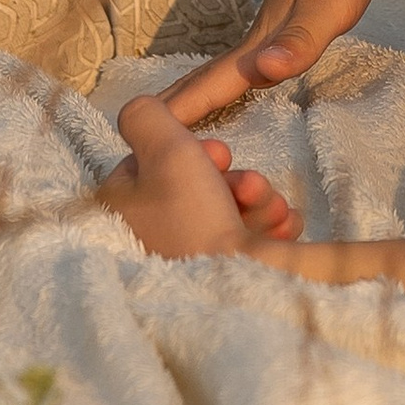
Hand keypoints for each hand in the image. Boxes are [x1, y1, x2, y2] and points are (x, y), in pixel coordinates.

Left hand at [100, 94, 301, 257]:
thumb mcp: (165, 149)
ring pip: (226, 210)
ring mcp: (181, 259)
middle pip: (198, 186)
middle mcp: (146, 233)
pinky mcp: (214, 277)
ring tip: (274, 212)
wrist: (230, 293)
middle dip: (236, 180)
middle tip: (249, 187)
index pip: (157, 161)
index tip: (219, 155)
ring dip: (259, 201)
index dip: (195, 152)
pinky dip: (267, 229)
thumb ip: (145, 116)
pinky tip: (283, 228)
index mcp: (121, 206)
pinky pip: (243, 239)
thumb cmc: (193, 217)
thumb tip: (139, 111)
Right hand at [161, 0, 389, 125]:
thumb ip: (297, 42)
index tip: (144, 134)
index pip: (214, 82)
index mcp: (262, 37)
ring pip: (227, 65)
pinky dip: (234, 75)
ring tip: (175, 113)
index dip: (182, 111)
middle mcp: (259, 32)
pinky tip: (244, 75)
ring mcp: (273, 22)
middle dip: (175, 103)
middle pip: (208, 74)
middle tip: (140, 131)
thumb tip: (261, 73)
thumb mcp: (330, 8)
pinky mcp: (291, 17)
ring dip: (199, 89)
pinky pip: (250, 58)